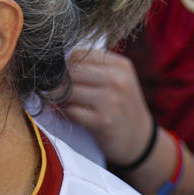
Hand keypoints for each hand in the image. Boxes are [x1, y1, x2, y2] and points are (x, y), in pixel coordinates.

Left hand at [57, 49, 154, 166]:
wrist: (140, 140)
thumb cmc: (121, 107)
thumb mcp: (117, 81)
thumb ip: (92, 70)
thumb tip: (55, 66)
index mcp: (120, 65)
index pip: (79, 54)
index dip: (65, 65)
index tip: (61, 76)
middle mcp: (117, 80)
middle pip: (72, 71)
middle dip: (59, 82)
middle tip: (53, 91)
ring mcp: (112, 100)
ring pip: (69, 91)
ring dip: (59, 98)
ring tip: (59, 102)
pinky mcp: (103, 121)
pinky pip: (71, 111)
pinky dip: (64, 112)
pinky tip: (66, 114)